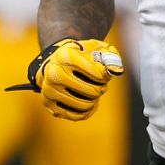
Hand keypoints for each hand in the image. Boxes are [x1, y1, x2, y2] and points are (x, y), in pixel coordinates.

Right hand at [6, 39, 124, 120]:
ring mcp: (49, 89)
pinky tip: (89, 102)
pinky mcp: (48, 103)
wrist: (55, 60)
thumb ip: (110, 56)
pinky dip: (87, 111)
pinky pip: (75, 115)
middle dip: (101, 89)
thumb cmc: (79, 54)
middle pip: (92, 92)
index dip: (105, 76)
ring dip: (94, 101)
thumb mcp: (95, 48)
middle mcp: (54, 73)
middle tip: (101, 85)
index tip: (103, 74)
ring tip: (94, 93)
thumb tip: (116, 70)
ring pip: (84, 105)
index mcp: (65, 56)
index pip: (97, 73)